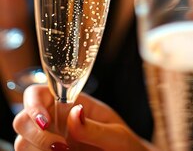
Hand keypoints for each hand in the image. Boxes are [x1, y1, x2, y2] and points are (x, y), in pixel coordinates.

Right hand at [13, 84, 157, 150]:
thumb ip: (94, 126)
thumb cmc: (125, 146)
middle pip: (22, 119)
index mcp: (70, 103)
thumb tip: (74, 112)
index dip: (33, 104)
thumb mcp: (116, 135)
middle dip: (34, 133)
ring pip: (21, 142)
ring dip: (36, 148)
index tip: (45, 121)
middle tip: (60, 147)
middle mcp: (54, 121)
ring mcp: (48, 140)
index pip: (38, 93)